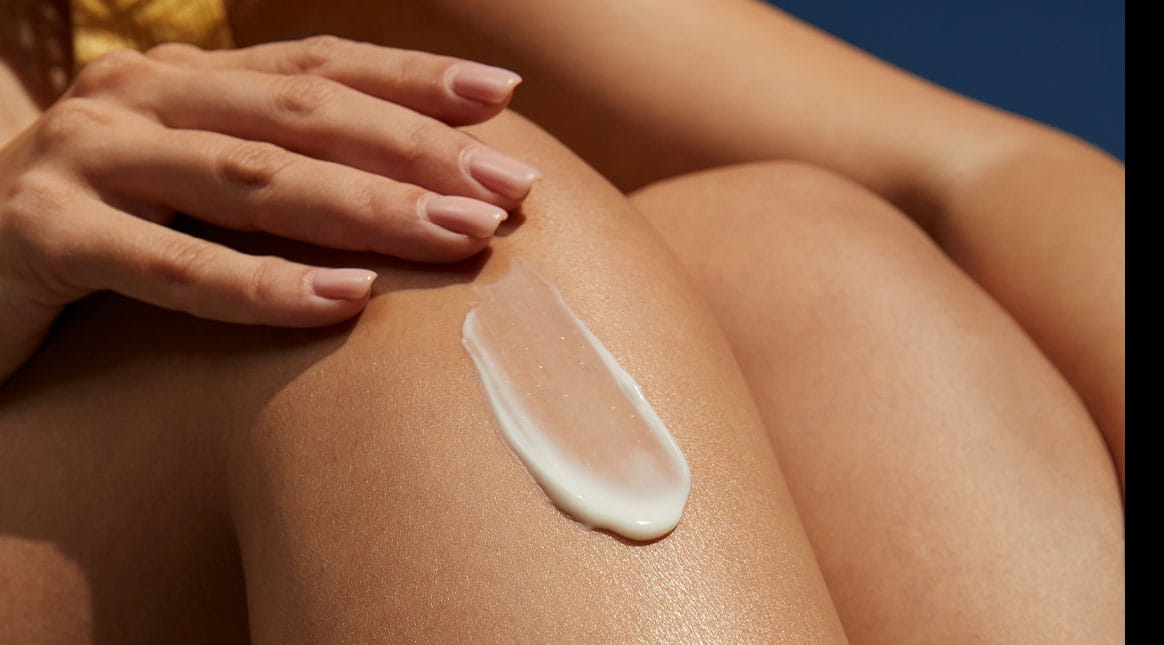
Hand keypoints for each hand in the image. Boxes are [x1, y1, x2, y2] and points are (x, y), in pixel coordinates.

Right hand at [0, 36, 540, 380]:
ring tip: (459, 237)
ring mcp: (86, 158)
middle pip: (303, 114)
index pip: (317, 65)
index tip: (504, 98)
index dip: (412, 78)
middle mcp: (139, 98)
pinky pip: (170, 265)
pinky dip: (262, 286)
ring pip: (252, 178)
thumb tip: (411, 194)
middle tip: (509, 188)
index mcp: (182, 80)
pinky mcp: (42, 234)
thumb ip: (273, 171)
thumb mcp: (190, 188)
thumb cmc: (98, 238)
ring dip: (366, 208)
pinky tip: (345, 302)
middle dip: (417, 150)